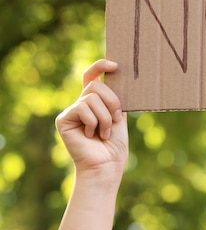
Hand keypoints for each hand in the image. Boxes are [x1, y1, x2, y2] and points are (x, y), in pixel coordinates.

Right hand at [55, 60, 127, 183]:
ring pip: (92, 98)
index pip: (92, 76)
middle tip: (116, 119)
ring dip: (105, 117)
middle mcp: (81, 103)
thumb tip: (115, 75)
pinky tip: (90, 136)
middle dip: (113, 101)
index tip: (114, 64)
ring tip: (104, 133)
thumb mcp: (119, 116)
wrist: (107, 165)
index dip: (100, 66)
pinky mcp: (63, 119)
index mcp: (95, 101)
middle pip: (96, 85)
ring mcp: (71, 111)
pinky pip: (83, 108)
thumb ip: (115, 98)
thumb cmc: (115, 144)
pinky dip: (94, 122)